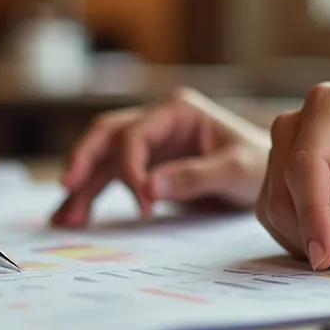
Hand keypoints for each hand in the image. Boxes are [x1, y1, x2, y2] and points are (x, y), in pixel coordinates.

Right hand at [51, 88, 268, 226]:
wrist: (265, 177)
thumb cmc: (257, 165)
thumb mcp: (236, 170)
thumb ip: (195, 176)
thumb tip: (149, 188)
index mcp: (177, 110)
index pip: (136, 134)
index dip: (132, 167)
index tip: (145, 203)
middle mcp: (155, 121)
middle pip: (106, 134)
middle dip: (84, 159)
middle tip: (68, 185)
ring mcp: (147, 143)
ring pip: (101, 158)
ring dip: (81, 186)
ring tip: (64, 218)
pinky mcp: (143, 166)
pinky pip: (108, 177)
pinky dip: (89, 196)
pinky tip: (70, 216)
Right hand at [257, 83, 329, 269]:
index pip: (306, 164)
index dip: (312, 213)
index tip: (326, 255)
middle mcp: (296, 127)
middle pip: (287, 197)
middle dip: (329, 239)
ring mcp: (285, 157)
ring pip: (281, 217)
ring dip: (326, 247)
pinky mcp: (285, 186)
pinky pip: (286, 227)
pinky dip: (319, 246)